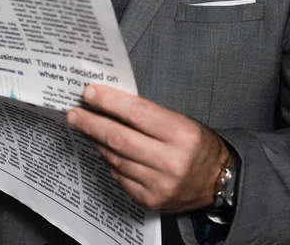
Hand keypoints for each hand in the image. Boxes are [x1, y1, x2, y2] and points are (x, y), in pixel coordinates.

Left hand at [66, 85, 231, 212]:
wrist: (218, 180)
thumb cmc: (196, 143)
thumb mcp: (179, 120)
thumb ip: (146, 113)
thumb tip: (109, 103)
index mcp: (181, 134)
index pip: (137, 113)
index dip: (109, 101)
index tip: (89, 92)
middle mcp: (171, 161)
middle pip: (120, 138)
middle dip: (91, 123)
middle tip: (74, 113)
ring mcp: (159, 184)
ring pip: (116, 158)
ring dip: (95, 141)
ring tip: (83, 127)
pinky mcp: (151, 200)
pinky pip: (119, 176)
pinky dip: (108, 160)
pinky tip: (101, 148)